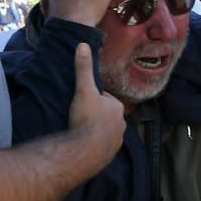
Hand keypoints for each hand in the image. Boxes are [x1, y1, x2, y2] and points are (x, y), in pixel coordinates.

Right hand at [67, 43, 125, 167]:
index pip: (104, 99)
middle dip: (95, 115)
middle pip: (105, 116)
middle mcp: (121, 125)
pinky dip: (94, 146)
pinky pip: (101, 147)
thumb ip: (83, 68)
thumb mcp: (83, 89)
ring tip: (79, 131)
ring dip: (94, 131)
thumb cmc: (85, 118)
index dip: (92, 99)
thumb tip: (82, 44)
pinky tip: (82, 145)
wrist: (83, 152)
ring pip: (104, 132)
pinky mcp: (108, 157)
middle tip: (78, 117)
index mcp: (118, 108)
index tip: (81, 103)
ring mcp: (116, 142)